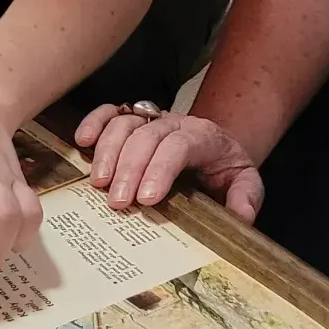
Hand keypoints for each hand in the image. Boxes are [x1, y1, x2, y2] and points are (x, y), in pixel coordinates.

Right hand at [76, 104, 264, 221]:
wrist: (217, 149)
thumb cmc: (226, 170)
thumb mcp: (245, 183)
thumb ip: (246, 197)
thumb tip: (241, 215)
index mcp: (205, 137)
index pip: (180, 145)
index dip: (161, 168)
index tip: (146, 198)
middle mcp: (176, 123)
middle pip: (148, 135)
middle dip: (130, 167)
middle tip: (118, 202)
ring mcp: (152, 119)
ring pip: (125, 123)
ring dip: (108, 152)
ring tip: (98, 184)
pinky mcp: (133, 120)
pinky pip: (110, 113)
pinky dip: (94, 122)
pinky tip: (82, 143)